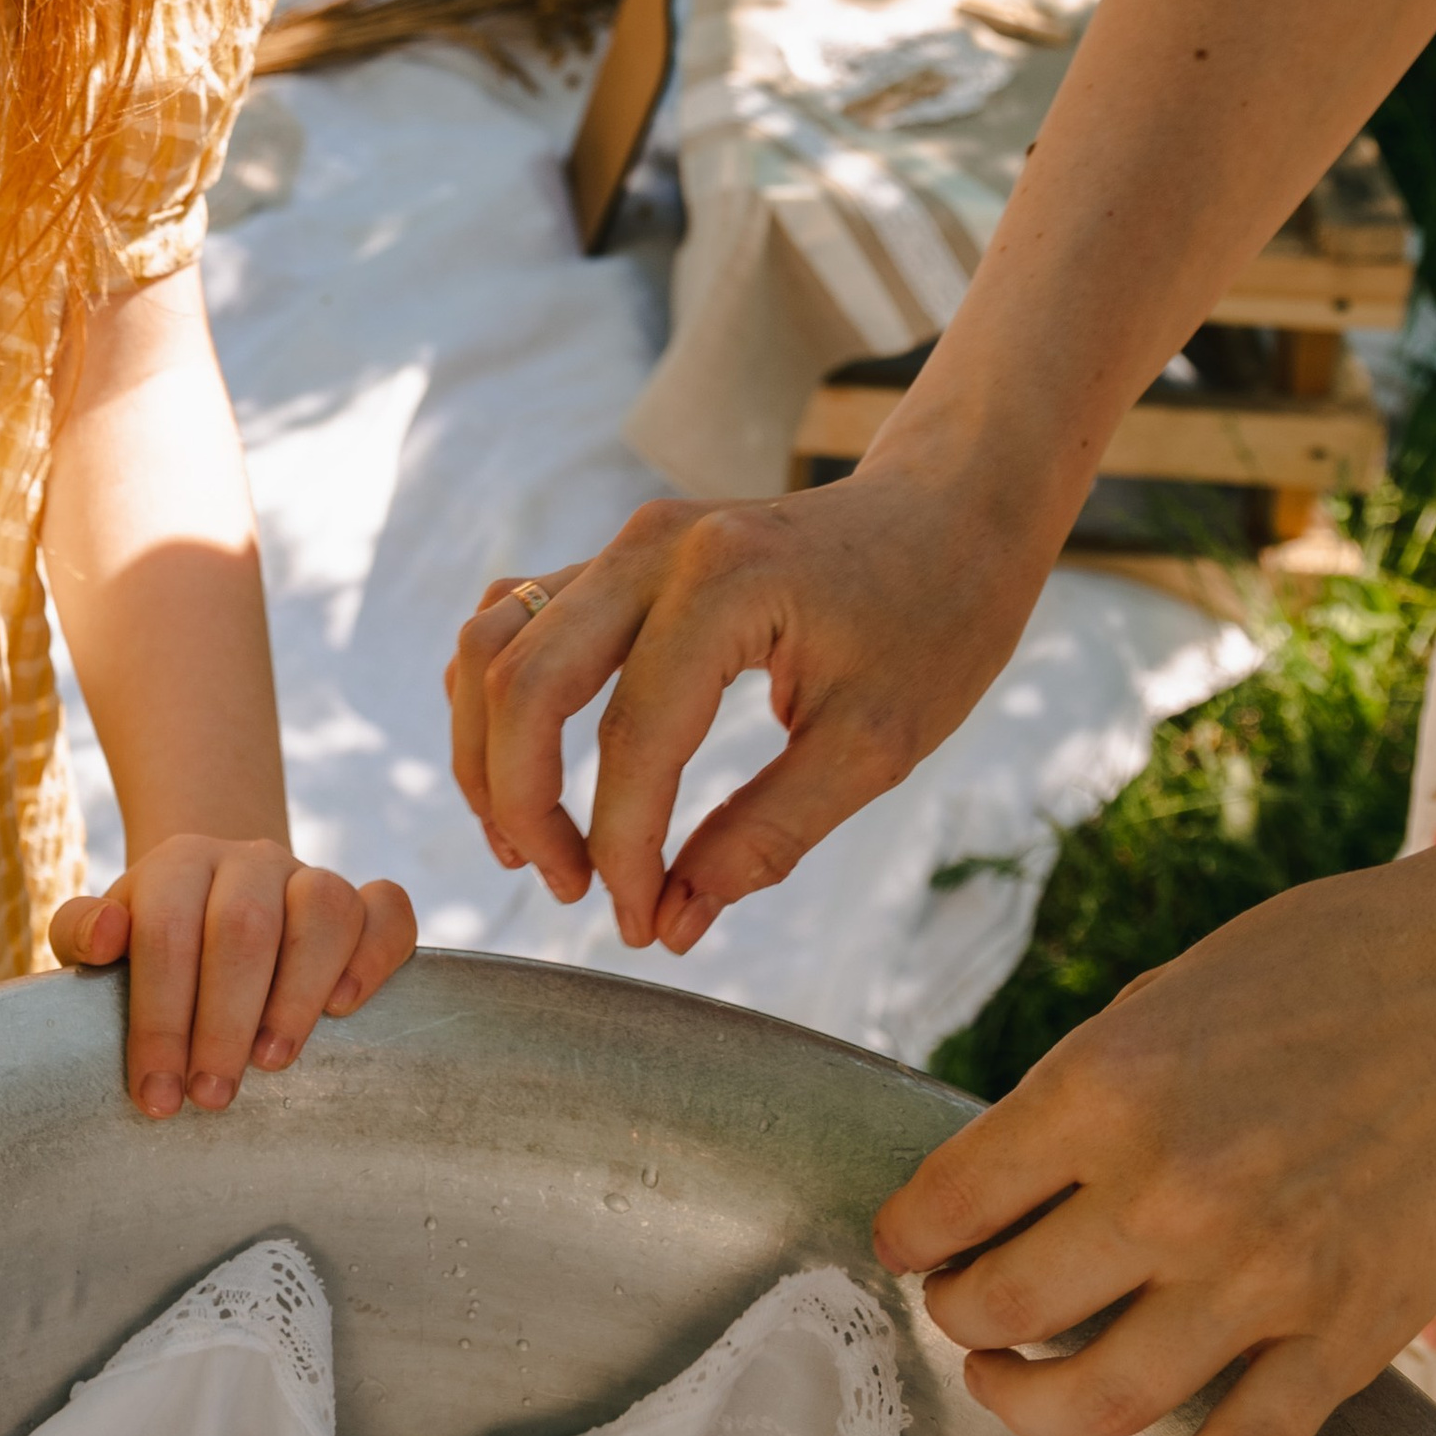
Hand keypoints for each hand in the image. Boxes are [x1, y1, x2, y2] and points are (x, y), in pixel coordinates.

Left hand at [50, 835, 415, 1117]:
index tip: (156, 1095)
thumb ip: (81, 931)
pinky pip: (388, 910)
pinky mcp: (363, 902)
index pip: (166, 932)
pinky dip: (375, 955)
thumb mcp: (100, 936)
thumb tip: (106, 935)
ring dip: (298, 993)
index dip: (160, 1018)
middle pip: (245, 927)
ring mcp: (310, 876)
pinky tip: (347, 1008)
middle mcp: (248, 860)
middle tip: (211, 1096)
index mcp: (177, 865)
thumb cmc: (152, 942)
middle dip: (225, 1021)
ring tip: (272, 1062)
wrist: (215, 900)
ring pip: (323, 909)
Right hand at [447, 466, 1054, 948]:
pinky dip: (500, 698)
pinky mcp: (618, 555)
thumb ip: (769, 835)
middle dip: (521, 803)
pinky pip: (515, 616)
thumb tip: (674, 921)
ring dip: (486, 750)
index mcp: (724, 584)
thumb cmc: (934, 619)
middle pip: (522, 680)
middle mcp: (651, 547)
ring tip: (524, 842)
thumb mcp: (876, 745)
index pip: (632, 739)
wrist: (949, 510)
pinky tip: (525, 767)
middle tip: (569, 890)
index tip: (642, 926)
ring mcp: (625, 541)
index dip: (621, 849)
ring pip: (493, 640)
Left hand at [873, 826, 1435, 1435]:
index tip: (903, 1245)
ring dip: (1022, 1407)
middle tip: (956, 1307)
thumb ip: (1086, 1088)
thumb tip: (1009, 1171)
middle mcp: (1167, 1189)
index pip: (952, 1198)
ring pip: (1094, 1399)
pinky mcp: (1343, 1341)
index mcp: (1105, 1083)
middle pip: (1002, 1305)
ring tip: (1004, 1385)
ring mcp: (1259, 1278)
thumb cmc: (1328, 967)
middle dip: (956, 1317)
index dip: (907, 1234)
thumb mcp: (1167, 995)